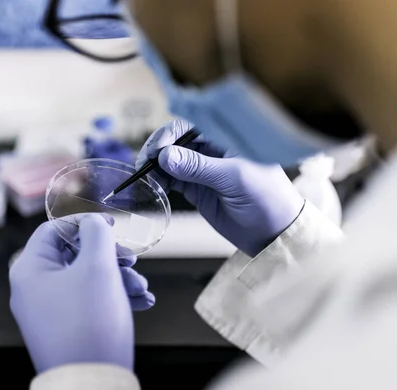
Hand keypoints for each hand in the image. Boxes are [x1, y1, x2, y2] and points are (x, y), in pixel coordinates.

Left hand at [9, 214, 154, 372]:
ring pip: (85, 280)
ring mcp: (47, 311)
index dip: (84, 222)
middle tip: (131, 260)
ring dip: (117, 278)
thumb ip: (96, 234)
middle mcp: (33, 289)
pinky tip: (140, 301)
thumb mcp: (97, 268)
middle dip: (108, 256)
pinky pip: (87, 302)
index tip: (110, 225)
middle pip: (72, 255)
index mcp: (30, 269)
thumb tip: (93, 222)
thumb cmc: (90, 323)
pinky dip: (112, 298)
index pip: (53, 230)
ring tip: (141, 287)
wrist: (90, 385)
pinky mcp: (64, 329)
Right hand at [137, 120, 304, 256]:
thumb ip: (198, 166)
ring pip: (171, 161)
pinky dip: (160, 180)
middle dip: (158, 149)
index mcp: (227, 138)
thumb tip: (165, 155)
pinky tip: (153, 183)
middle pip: (177, 142)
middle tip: (144, 163)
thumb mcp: (234, 178)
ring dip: (156, 166)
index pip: (191, 126)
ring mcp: (203, 170)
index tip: (156, 149)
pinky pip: (172, 179)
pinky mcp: (197, 189)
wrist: (274, 234)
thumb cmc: (268, 200)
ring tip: (144, 175)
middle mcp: (213, 150)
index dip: (170, 134)